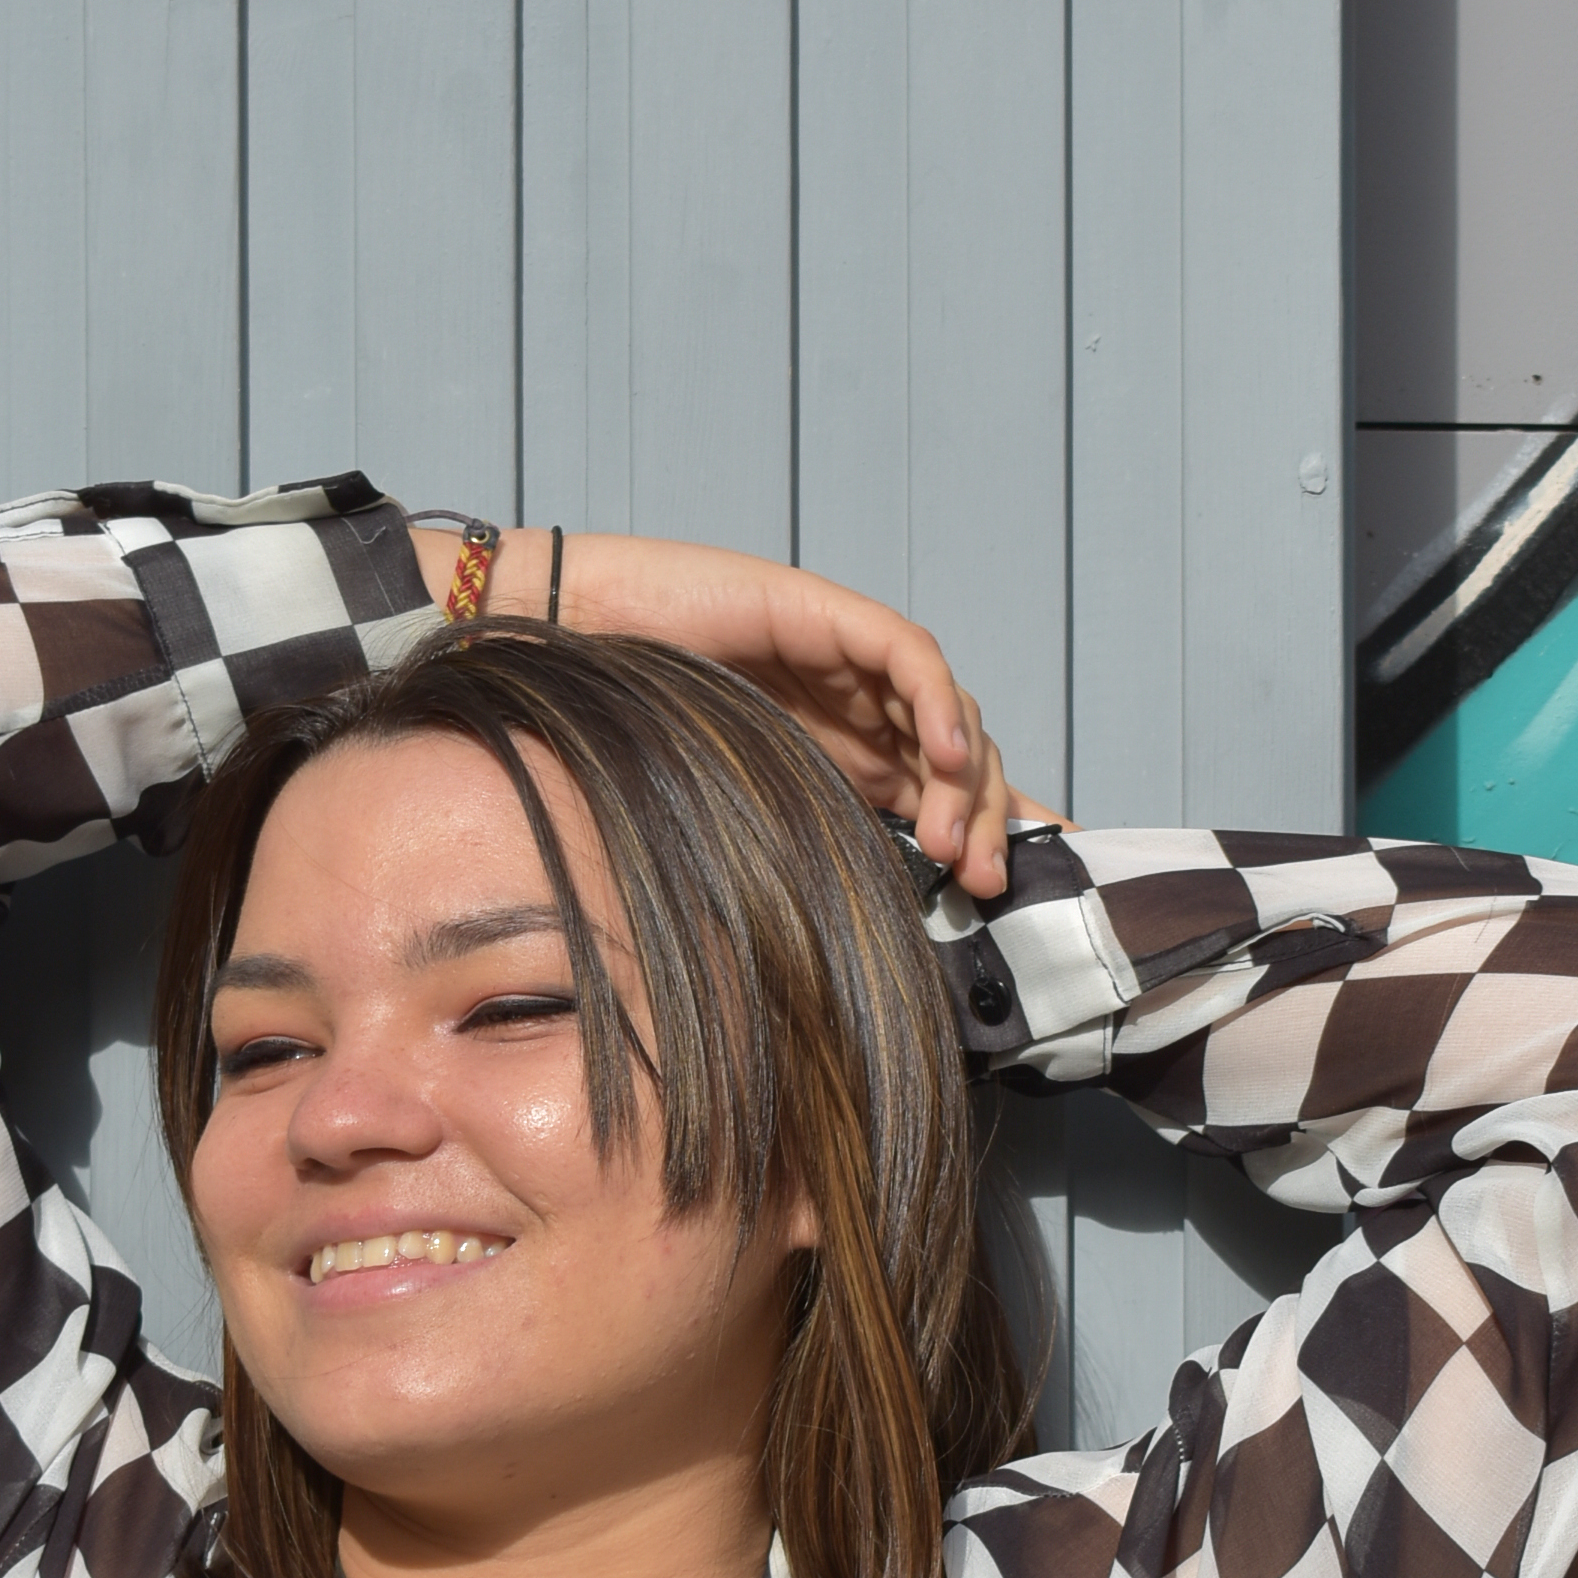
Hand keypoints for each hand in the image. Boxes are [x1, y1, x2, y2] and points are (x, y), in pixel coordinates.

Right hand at [417, 526, 1043, 896]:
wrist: (553, 650)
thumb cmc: (614, 741)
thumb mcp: (721, 826)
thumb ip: (783, 861)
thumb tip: (825, 963)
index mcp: (836, 759)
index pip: (937, 794)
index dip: (991, 834)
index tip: (1023, 901)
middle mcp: (851, 712)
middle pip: (956, 760)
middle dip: (985, 822)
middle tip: (980, 885)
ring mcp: (840, 661)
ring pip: (945, 712)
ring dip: (965, 780)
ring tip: (955, 844)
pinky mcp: (819, 613)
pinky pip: (904, 654)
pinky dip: (935, 702)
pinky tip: (942, 756)